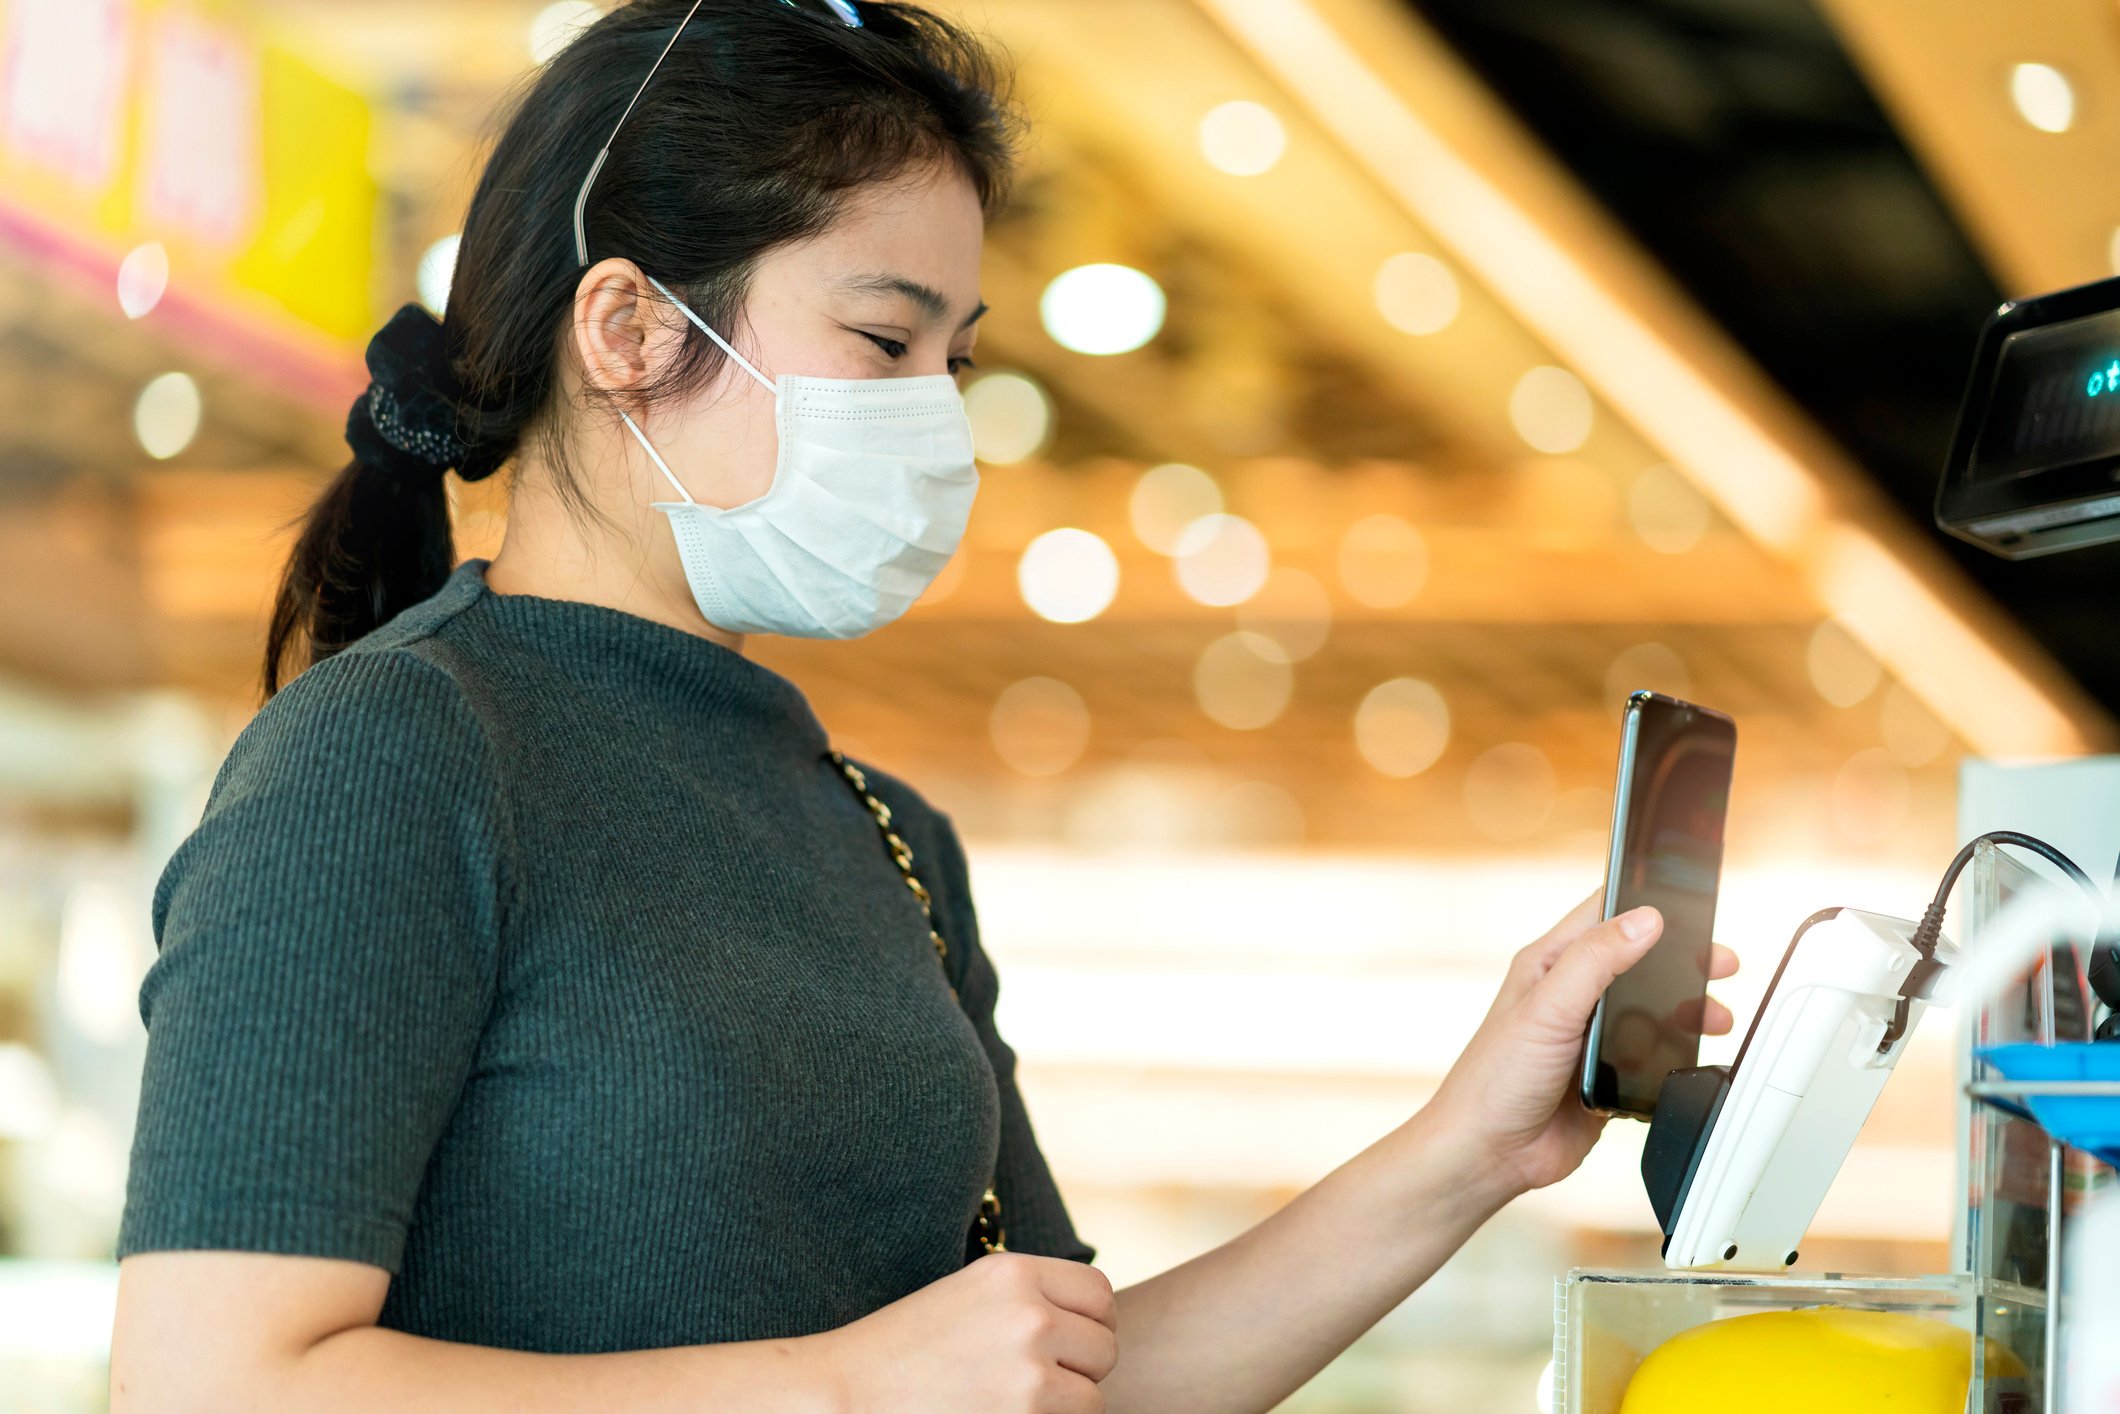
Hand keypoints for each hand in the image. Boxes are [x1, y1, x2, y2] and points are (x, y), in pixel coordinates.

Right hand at [818, 1251, 1118, 1413]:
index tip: (1067, 1345)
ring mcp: (1030, 1370)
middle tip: (1037, 1383)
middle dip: (1080, 1370)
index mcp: (1013, 1272)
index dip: (1090, 1324)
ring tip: (1015, 1406)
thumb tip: (1093, 1321)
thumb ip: (1028, 1298)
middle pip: (1104, 1347)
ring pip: (1092, 1397)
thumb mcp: (968, 1295)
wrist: (846, 1397)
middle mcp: (1029, 1314)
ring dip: (1066, 1407)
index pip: (1098, 1295)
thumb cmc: (902, 1352)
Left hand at [1425, 892, 1738, 1199]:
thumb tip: (1644, 920)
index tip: (1690, 902)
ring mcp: (1590, 1037)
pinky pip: (1654, 1057)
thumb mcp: (1547, 1008)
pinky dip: (1675, 1057)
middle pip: (1639, 963)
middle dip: (1682, 963)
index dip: (1645, 904)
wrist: (1490, 1154)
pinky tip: (1689, 1059)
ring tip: (1714, 1017)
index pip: (1603, 915)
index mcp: (1550, 965)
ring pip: (1652, 1011)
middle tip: (1720, 964)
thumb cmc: (1494, 1078)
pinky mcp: (1608, 1076)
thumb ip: (1595, 961)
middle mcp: (1571, 996)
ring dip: (1685, 1012)